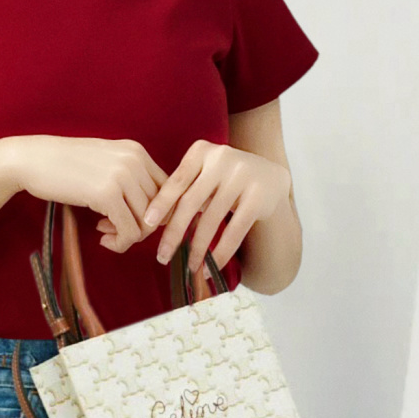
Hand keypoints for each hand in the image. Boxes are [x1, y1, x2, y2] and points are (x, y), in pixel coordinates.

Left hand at [96, 139, 290, 273]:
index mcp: (202, 151)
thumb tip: (150, 220)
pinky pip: (234, 231)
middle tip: (161, 255)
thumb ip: (183, 186)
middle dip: (174, 233)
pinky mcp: (259, 197)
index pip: (176, 181)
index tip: (147, 224)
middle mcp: (222, 159)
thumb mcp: (204, 172)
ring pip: (211, 220)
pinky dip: (220, 252)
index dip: (160, 204)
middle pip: (190, 202)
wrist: (271, 176)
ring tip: (188, 266)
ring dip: (197, 248)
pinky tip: (211, 266)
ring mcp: (242, 177)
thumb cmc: (225, 178)